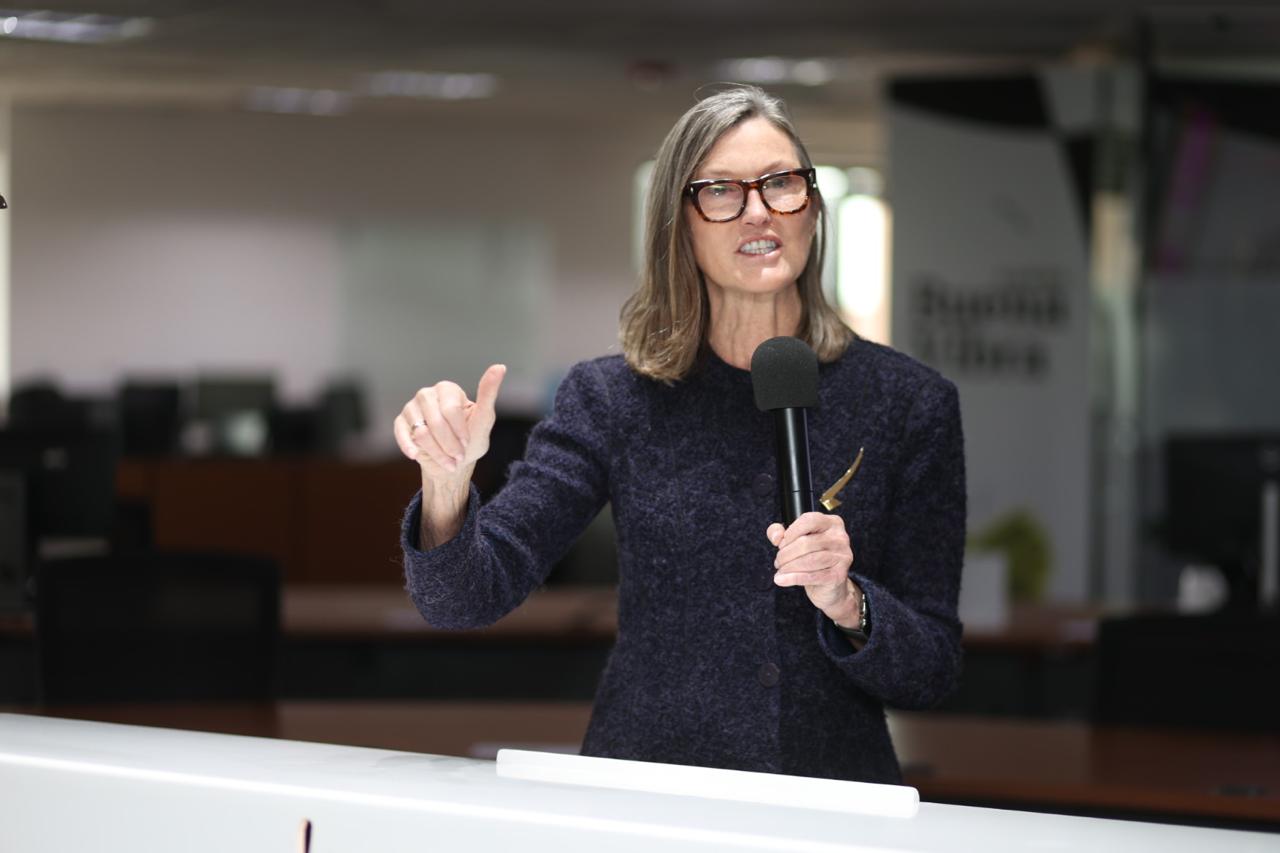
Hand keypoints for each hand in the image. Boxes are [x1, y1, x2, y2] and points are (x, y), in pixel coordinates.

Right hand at [393, 364, 505, 479]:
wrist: (452, 462)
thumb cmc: (470, 439)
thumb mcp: (484, 419)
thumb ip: (489, 393)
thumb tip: (500, 367)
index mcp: (447, 389)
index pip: (451, 410)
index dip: (460, 431)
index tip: (467, 442)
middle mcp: (427, 394)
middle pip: (436, 422)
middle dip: (450, 445)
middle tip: (458, 456)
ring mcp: (412, 408)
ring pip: (420, 432)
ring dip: (436, 452)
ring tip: (447, 461)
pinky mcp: (401, 422)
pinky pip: (402, 434)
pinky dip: (409, 447)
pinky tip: (417, 455)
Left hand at [767, 512, 860, 626]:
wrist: (828, 585)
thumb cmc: (811, 557)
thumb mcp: (793, 540)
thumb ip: (778, 532)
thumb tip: (776, 537)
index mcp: (832, 523)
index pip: (808, 521)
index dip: (790, 533)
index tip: (781, 544)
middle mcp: (840, 537)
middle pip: (805, 543)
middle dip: (785, 554)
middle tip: (778, 562)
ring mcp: (842, 556)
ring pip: (809, 560)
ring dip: (788, 566)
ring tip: (781, 570)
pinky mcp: (839, 575)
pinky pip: (812, 576)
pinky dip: (793, 578)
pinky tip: (781, 579)